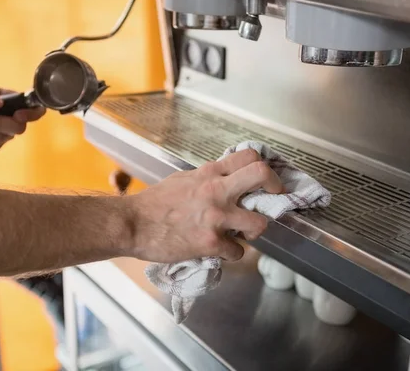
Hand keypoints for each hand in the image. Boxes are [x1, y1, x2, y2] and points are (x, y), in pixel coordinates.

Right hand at [126, 149, 283, 262]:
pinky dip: (232, 253)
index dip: (266, 168)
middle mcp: (216, 190)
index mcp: (209, 173)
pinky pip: (237, 251)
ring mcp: (216, 217)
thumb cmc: (154, 203)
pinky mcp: (211, 242)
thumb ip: (207, 178)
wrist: (132, 224)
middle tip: (274, 199)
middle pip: (262, 176)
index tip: (268, 180)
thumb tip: (223, 179)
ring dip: (256, 230)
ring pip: (260, 223)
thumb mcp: (183, 179)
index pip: (249, 156)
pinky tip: (221, 250)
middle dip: (276, 188)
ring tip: (245, 233)